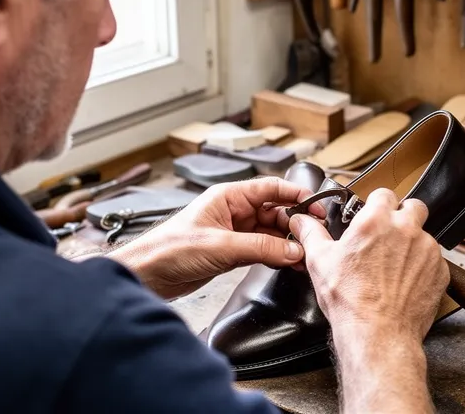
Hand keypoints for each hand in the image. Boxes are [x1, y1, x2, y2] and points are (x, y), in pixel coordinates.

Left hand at [106, 177, 325, 298]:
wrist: (147, 276)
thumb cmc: (168, 250)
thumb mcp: (220, 246)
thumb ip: (260, 247)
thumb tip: (293, 250)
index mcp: (228, 197)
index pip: (272, 188)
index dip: (297, 195)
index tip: (317, 207)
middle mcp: (233, 211)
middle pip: (275, 211)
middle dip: (295, 223)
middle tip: (314, 237)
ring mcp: (233, 232)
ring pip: (271, 232)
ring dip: (288, 242)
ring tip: (305, 254)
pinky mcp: (231, 253)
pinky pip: (262, 249)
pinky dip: (276, 255)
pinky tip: (288, 263)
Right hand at [289, 188, 447, 413]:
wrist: (378, 334)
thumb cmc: (350, 300)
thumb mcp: (319, 262)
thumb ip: (311, 233)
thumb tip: (301, 221)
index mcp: (375, 221)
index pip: (384, 193)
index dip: (377, 204)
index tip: (372, 215)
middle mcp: (406, 229)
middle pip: (414, 207)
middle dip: (404, 216)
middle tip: (390, 235)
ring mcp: (427, 250)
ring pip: (424, 236)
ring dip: (412, 245)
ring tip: (394, 267)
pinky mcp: (440, 271)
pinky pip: (434, 261)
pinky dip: (423, 268)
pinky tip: (405, 283)